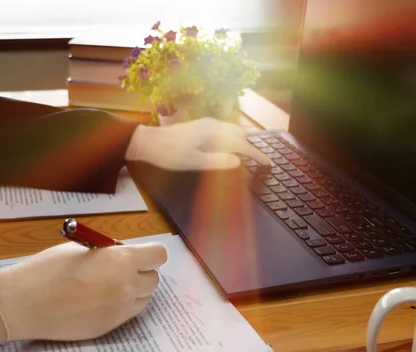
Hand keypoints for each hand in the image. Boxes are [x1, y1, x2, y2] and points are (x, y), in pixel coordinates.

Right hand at [0, 242, 166, 342]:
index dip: (148, 253)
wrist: (24, 303)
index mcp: (121, 261)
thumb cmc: (48, 268)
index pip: (159, 255)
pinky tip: (99, 301)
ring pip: (144, 299)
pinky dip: (121, 305)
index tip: (136, 253)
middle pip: (154, 279)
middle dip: (141, 272)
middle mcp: (127, 286)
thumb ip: (109, 253)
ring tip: (109, 286)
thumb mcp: (82, 248)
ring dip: (134, 290)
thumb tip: (121, 257)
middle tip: (119, 269)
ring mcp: (120, 310)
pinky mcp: (109, 327)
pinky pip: (128, 313)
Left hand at [125, 117, 270, 169]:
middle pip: (240, 134)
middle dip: (252, 147)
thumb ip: (217, 161)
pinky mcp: (200, 126)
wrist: (148, 142)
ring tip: (249, 155)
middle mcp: (213, 124)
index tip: (268, 164)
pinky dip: (232, 139)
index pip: (241, 144)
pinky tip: (229, 148)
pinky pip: (224, 131)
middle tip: (261, 161)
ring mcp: (206, 124)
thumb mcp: (194, 162)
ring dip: (242, 142)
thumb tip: (238, 161)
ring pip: (232, 131)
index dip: (256, 155)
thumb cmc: (169, 154)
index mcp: (213, 132)